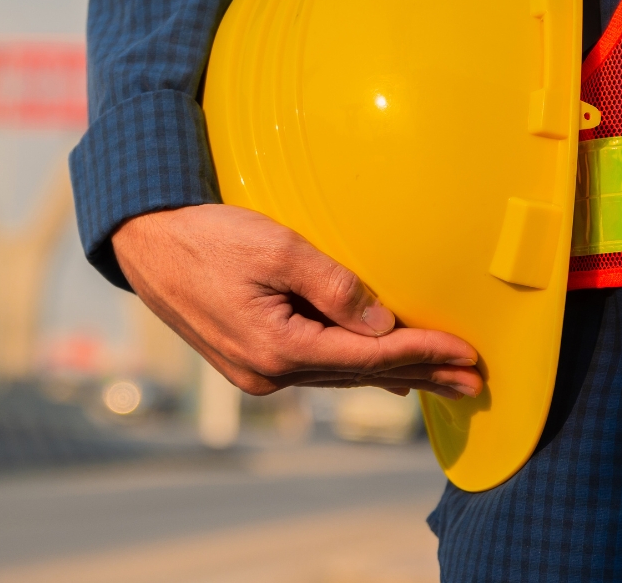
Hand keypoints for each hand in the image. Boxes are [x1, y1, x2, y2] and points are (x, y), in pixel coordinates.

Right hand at [112, 204, 481, 398]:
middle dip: (421, 375)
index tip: (467, 354)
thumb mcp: (276, 249)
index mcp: (278, 347)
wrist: (148, 241)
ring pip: (339, 375)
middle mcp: (268, 372)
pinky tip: (379, 375)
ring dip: (393, 375)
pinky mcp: (249, 358)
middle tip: (473, 383)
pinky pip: (316, 368)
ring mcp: (256, 371)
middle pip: (360, 376)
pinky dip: (354, 368)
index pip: (370, 357)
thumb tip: (382, 328)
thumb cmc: (208, 237)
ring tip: (440, 382)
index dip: (423, 354)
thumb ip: (335, 289)